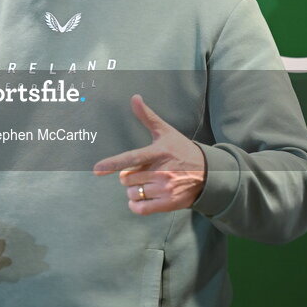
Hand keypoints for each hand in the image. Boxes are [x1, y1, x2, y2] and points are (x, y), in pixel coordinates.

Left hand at [93, 94, 206, 214]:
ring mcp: (165, 189)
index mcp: (158, 152)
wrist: (209, 173)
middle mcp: (162, 171)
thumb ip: (147, 117)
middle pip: (127, 178)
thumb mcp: (166, 132)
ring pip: (133, 193)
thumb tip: (134, 97)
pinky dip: (135, 205)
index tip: (96, 170)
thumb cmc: (182, 149)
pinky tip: (140, 199)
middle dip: (129, 176)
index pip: (131, 158)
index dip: (112, 164)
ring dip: (134, 190)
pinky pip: (141, 208)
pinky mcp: (168, 204)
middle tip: (142, 171)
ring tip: (146, 183)